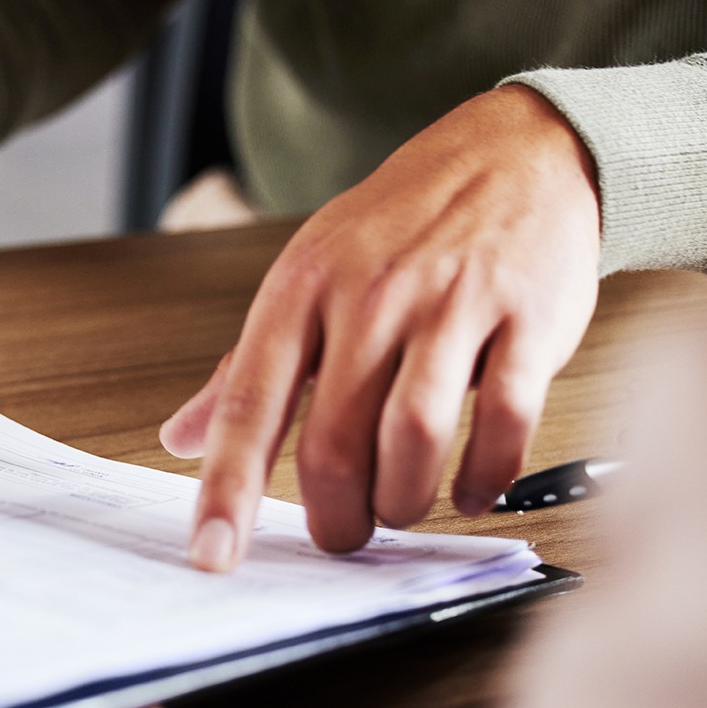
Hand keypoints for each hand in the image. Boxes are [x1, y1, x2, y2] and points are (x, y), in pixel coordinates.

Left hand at [162, 85, 601, 569]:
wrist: (515, 152)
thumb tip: (180, 439)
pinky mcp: (526, 317)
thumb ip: (247, 368)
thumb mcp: (308, 276)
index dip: (228, 488)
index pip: (249, 402)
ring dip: (405, 499)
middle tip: (343, 533)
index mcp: (302, 286)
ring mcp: (451, 303)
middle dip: (337, 514)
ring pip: (415, 436)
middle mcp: (370, 294)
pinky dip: (486, 474)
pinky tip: (472, 488)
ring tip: (401, 507)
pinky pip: (505, 420)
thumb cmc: (402, 226)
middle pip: (335, 439)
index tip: (213, 555)